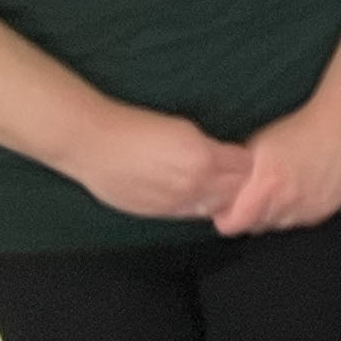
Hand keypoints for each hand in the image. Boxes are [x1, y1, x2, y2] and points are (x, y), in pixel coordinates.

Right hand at [67, 106, 253, 223]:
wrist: (94, 143)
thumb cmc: (134, 128)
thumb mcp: (183, 129)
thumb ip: (208, 148)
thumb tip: (226, 157)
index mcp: (204, 157)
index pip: (246, 167)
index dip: (245, 161)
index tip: (242, 157)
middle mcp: (194, 183)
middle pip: (236, 190)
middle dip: (239, 182)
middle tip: (233, 173)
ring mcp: (176, 201)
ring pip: (216, 206)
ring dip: (220, 197)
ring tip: (213, 184)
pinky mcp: (159, 212)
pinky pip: (191, 213)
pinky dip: (198, 205)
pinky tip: (192, 194)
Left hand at [210, 105, 340, 236]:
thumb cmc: (298, 129)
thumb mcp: (257, 145)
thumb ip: (238, 174)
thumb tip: (221, 192)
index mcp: (266, 185)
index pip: (235, 224)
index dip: (228, 218)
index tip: (228, 209)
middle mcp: (288, 202)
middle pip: (257, 226)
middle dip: (252, 214)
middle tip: (257, 193)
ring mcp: (309, 208)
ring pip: (280, 225)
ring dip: (275, 213)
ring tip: (282, 189)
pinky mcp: (327, 210)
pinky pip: (302, 220)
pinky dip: (297, 210)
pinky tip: (301, 189)